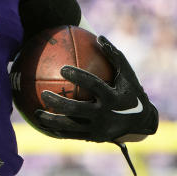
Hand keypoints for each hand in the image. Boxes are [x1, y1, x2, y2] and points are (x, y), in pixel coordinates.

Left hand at [33, 36, 158, 142]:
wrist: (142, 123)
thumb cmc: (131, 92)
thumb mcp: (128, 75)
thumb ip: (114, 56)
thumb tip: (98, 37)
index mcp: (113, 98)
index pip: (94, 86)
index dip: (79, 77)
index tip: (62, 68)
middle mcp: (105, 115)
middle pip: (77, 109)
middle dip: (58, 102)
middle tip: (43, 94)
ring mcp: (99, 129)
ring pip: (70, 126)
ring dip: (51, 120)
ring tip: (35, 113)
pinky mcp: (94, 138)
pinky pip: (71, 135)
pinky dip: (56, 130)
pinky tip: (42, 125)